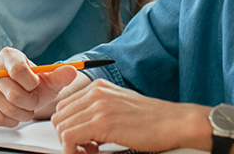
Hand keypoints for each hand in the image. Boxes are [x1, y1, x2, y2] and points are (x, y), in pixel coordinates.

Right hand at [0, 47, 79, 126]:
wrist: (23, 94)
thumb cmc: (35, 85)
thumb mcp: (50, 79)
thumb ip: (61, 75)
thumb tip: (72, 70)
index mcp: (8, 55)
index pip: (18, 70)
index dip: (32, 83)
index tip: (36, 85)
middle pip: (14, 94)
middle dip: (30, 102)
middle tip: (33, 101)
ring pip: (7, 108)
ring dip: (23, 113)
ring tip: (26, 108)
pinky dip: (11, 121)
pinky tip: (15, 115)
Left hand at [51, 79, 209, 153]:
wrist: (174, 122)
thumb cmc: (153, 119)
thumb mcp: (120, 106)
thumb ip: (99, 110)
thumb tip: (80, 127)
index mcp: (98, 87)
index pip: (64, 106)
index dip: (69, 126)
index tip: (83, 140)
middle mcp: (96, 92)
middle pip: (59, 117)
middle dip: (67, 136)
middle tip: (87, 147)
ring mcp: (98, 106)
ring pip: (61, 128)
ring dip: (71, 145)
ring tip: (92, 151)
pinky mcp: (102, 122)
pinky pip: (69, 139)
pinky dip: (73, 151)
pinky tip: (92, 153)